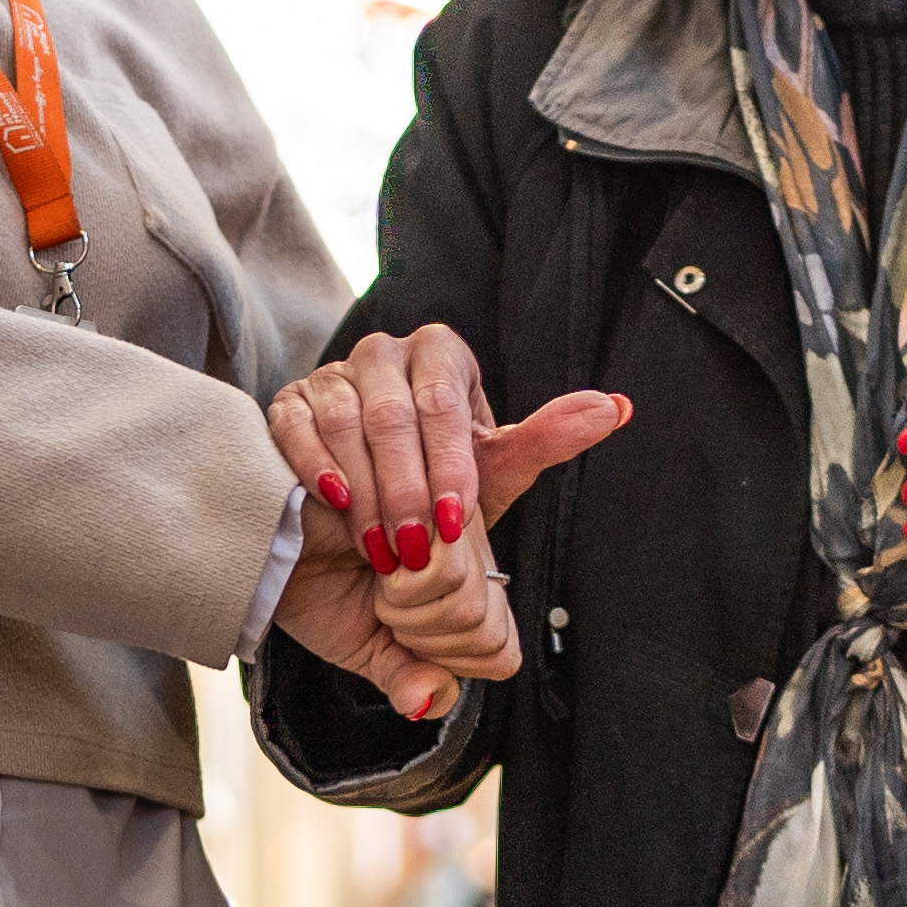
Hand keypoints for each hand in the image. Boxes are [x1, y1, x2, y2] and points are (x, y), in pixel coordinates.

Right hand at [271, 328, 629, 722]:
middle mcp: (388, 357)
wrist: (348, 544)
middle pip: (396, 410)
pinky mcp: (287, 403)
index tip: (452, 517)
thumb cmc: (427, 505)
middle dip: (408, 487)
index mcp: (444, 361)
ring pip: (347, 417)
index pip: (446, 395)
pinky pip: (298, 423)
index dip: (450, 460)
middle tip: (414, 549)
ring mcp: (332, 376)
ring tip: (377, 547)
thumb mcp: (487, 481)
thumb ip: (546, 443)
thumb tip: (619, 406)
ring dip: (368, 491)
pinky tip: (334, 506)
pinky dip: (316, 468)